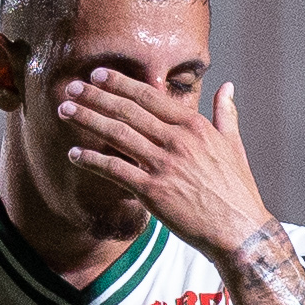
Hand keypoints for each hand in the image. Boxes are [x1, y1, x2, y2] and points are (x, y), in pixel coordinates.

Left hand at [56, 72, 272, 257]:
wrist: (239, 230)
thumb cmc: (237, 190)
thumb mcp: (234, 145)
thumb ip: (226, 113)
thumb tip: (227, 87)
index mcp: (194, 126)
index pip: (150, 97)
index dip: (120, 84)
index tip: (98, 75)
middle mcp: (177, 141)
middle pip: (127, 111)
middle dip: (95, 97)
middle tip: (71, 88)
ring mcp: (164, 166)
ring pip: (116, 135)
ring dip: (87, 121)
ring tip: (64, 111)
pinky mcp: (153, 192)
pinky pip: (115, 170)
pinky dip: (92, 161)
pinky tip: (74, 154)